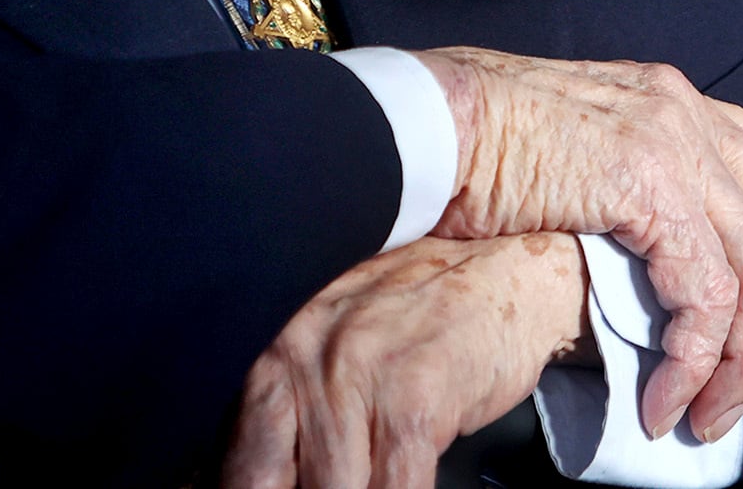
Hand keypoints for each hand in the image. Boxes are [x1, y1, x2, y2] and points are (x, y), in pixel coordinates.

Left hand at [221, 234, 589, 488]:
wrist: (507, 275)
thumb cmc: (423, 316)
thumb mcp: (339, 349)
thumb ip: (295, 410)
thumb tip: (247, 475)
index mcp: (277, 354)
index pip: (235, 461)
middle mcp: (303, 362)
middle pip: (264, 481)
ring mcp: (356, 379)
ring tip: (362, 487)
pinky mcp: (412, 402)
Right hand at [413, 48, 742, 442]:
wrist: (422, 124)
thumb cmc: (477, 148)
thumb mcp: (576, 150)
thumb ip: (631, 182)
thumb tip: (660, 253)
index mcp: (670, 98)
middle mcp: (683, 110)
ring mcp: (670, 142)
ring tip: (714, 416)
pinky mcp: (646, 186)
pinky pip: (703, 295)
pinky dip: (695, 360)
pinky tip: (669, 399)